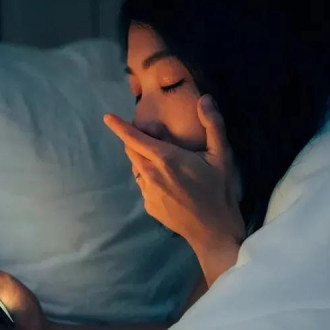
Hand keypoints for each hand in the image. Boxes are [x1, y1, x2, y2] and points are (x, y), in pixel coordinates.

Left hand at [103, 94, 244, 248]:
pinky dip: (150, 178)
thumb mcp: (221, 156)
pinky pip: (143, 185)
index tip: (107, 117)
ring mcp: (147, 192)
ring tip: (168, 164)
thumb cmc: (218, 191)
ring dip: (144, 159)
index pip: (134, 138)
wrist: (213, 231)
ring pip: (137, 168)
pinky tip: (170, 184)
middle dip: (137, 139)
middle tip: (159, 138)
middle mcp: (150, 174)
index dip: (119, 126)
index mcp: (165, 158)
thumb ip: (212, 124)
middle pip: (131, 150)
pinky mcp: (148, 206)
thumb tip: (204, 98)